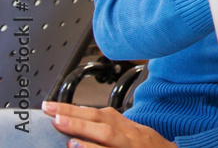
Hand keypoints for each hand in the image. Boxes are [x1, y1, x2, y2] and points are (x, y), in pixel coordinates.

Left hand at [41, 101, 174, 146]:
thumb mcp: (137, 136)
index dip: (77, 109)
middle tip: (52, 114)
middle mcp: (131, 136)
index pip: (102, 114)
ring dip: (86, 135)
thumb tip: (85, 130)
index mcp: (130, 128)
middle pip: (104, 122)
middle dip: (76, 117)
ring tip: (65, 133)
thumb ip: (115, 131)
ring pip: (109, 138)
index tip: (53, 107)